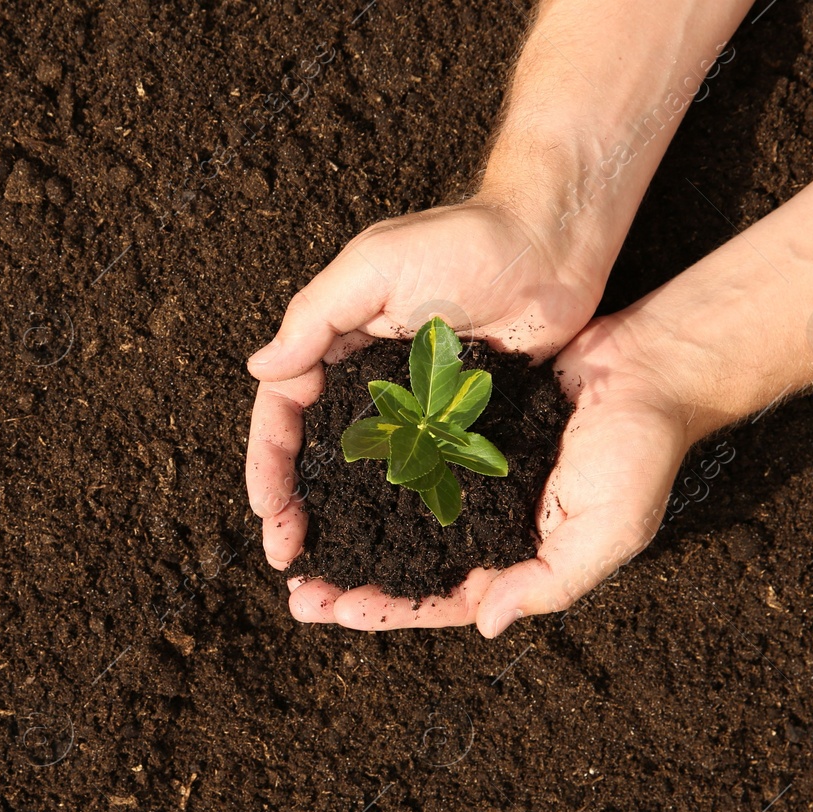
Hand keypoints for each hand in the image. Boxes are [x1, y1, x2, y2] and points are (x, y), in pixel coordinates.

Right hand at [246, 197, 607, 573]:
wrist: (553, 245)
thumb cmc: (465, 240)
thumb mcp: (375, 266)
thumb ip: (315, 318)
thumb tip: (259, 368)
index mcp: (336, 347)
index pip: (284, 413)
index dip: (269, 464)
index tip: (266, 512)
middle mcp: (369, 386)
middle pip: (317, 457)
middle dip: (294, 508)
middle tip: (287, 556)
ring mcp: (415, 410)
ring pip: (365, 479)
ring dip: (342, 525)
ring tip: (328, 571)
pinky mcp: (462, 427)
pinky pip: (425, 479)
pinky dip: (403, 517)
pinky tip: (395, 554)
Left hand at [296, 315, 696, 636]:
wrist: (649, 368)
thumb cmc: (639, 452)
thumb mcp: (607, 531)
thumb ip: (550, 581)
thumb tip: (487, 623)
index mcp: (514, 559)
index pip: (441, 599)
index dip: (389, 610)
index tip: (336, 610)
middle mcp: (483, 525)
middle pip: (404, 564)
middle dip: (352, 582)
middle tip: (298, 592)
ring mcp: (468, 478)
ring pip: (395, 514)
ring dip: (350, 528)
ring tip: (298, 538)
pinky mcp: (457, 430)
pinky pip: (404, 456)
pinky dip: (368, 468)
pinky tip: (328, 471)